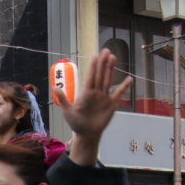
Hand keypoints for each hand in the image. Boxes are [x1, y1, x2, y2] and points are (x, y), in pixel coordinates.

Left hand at [58, 49, 132, 164]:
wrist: (87, 133)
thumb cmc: (76, 122)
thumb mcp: (67, 111)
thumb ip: (63, 99)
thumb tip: (55, 87)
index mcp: (86, 93)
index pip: (90, 77)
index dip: (93, 67)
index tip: (95, 56)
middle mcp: (96, 92)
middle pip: (100, 75)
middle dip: (103, 63)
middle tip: (106, 50)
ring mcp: (104, 97)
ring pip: (108, 80)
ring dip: (111, 69)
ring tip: (113, 57)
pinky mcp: (111, 104)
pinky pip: (119, 93)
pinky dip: (124, 87)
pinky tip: (129, 79)